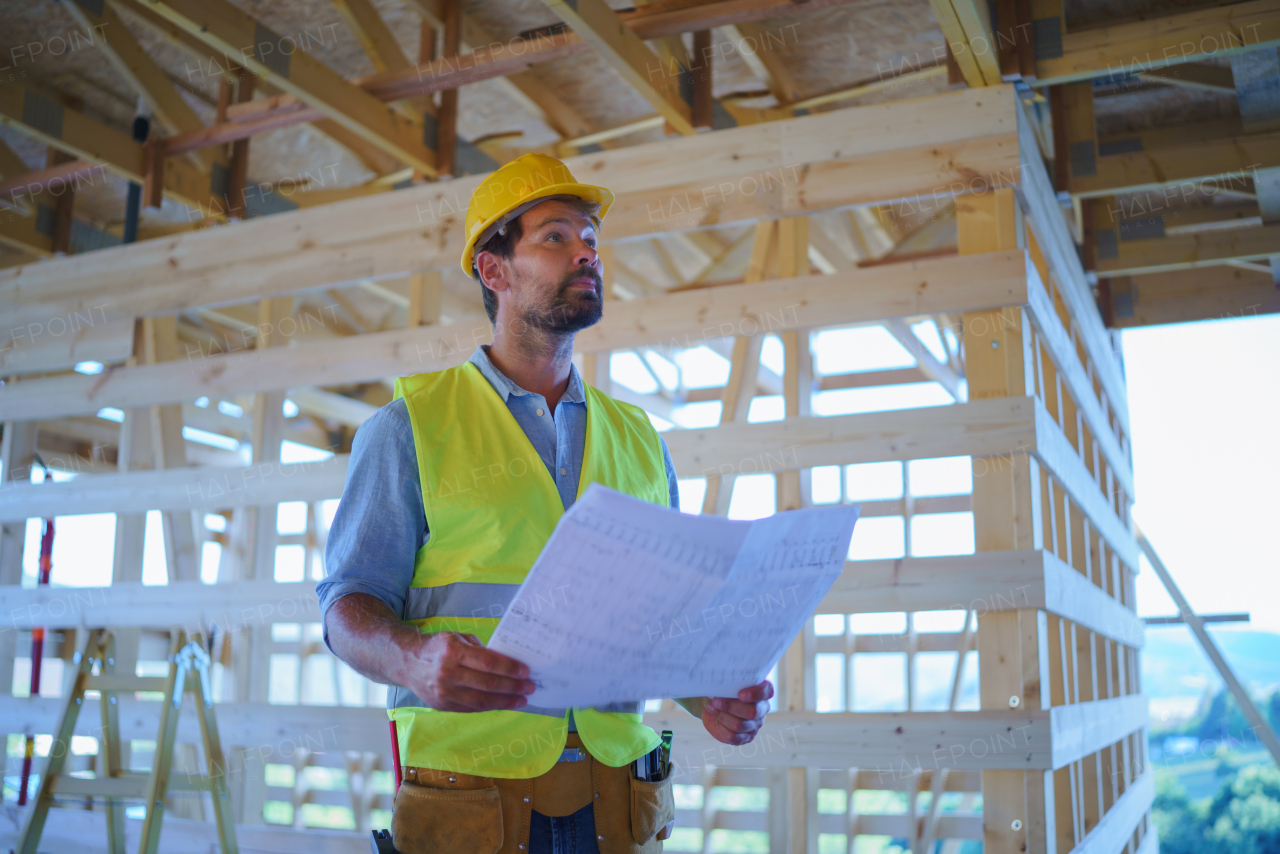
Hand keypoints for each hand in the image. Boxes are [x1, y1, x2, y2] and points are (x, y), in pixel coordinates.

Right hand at [403, 631, 535, 712]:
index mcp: (452, 651)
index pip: (488, 662)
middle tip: (530, 687)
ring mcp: (444, 692)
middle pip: (488, 684)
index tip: (526, 672)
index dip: (509, 668)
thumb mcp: (458, 638)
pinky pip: (472, 709)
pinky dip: (491, 707)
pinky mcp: (443, 706)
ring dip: (506, 701)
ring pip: (482, 701)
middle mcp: (447, 673)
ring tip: (522, 699)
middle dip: (513, 686)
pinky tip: (504, 703)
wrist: (407, 663)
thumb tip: (507, 662)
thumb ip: (481, 649)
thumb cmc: (437, 647)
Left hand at [699, 681, 772, 745]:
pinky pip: (733, 736)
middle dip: (730, 706)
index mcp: (761, 691)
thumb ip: (728, 682)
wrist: (714, 704)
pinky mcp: (745, 737)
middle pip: (752, 712)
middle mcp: (762, 709)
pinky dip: (722, 727)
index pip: (766, 691)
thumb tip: (717, 683)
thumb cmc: (722, 690)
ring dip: (722, 716)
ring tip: (712, 708)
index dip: (755, 694)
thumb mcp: (725, 683)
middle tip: (715, 701)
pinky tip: (717, 720)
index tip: (740, 695)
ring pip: (739, 725)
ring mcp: (755, 725)